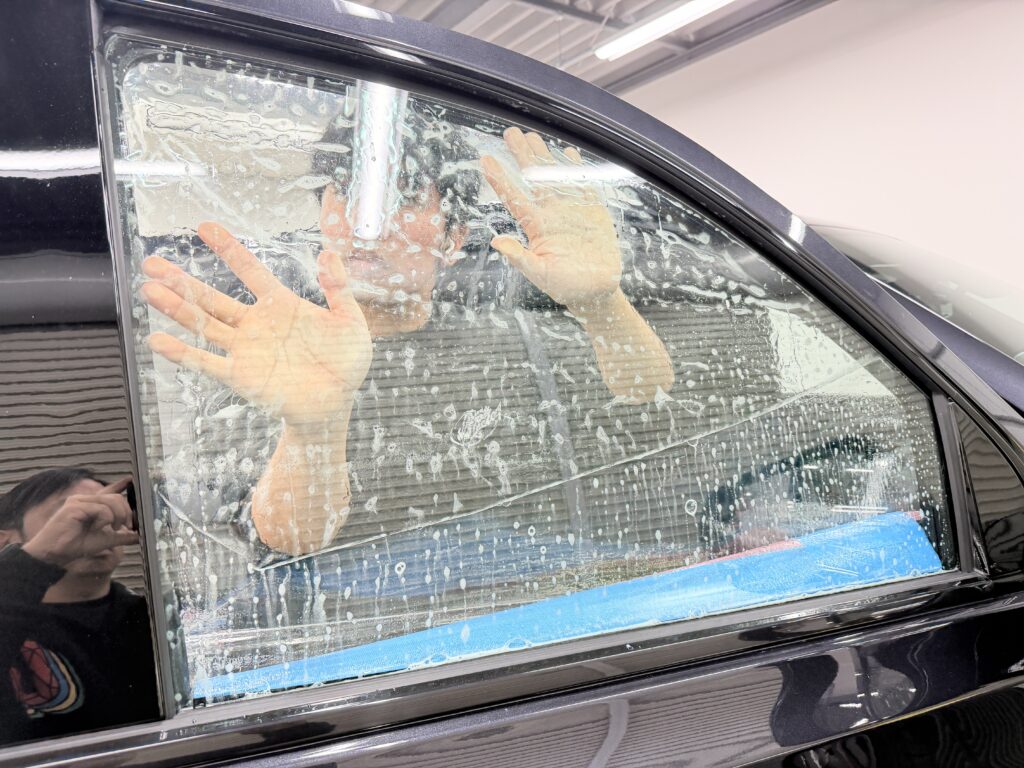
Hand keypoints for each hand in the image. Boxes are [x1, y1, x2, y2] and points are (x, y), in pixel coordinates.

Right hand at [22, 478, 137, 567]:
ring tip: (112, 529)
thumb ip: (123, 536)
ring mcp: (79, 501)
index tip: (130, 480)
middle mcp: (85, 500)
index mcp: (91, 505)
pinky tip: (98, 528)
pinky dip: (105, 520)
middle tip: (125, 527)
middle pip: (116, 497)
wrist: (55, 554)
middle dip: (126, 512)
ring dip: (118, 517)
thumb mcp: (106, 540)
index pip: (108, 491)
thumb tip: (139, 535)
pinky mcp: (74, 507)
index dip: (120, 485)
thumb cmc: (76, 546)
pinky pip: (101, 509)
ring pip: (111, 501)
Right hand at [141, 222, 372, 424]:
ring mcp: (245, 350)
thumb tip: (329, 253)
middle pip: (212, 297)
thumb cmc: (346, 362)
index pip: (251, 270)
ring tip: (149, 290)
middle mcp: (256, 325)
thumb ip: (339, 287)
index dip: (229, 249)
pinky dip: (183, 353)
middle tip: (152, 263)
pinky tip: (158, 341)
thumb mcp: (350, 320)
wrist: (337, 404)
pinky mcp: (241, 376)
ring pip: (204, 324)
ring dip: (176, 308)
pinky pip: (207, 363)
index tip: (205, 226)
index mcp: (281, 306)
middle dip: (181, 280)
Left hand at [481, 128, 621, 312]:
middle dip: (521, 155)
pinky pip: (583, 184)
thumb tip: (496, 242)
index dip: (500, 179)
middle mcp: (551, 214)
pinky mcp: (592, 211)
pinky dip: (577, 168)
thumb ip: (520, 257)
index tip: (485, 160)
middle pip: (533, 179)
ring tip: (532, 135)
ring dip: (544, 156)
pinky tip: (569, 152)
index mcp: (536, 228)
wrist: (597, 291)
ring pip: (554, 177)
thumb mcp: (540, 274)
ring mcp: (571, 210)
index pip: (514, 198)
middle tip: (510, 132)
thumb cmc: (566, 287)